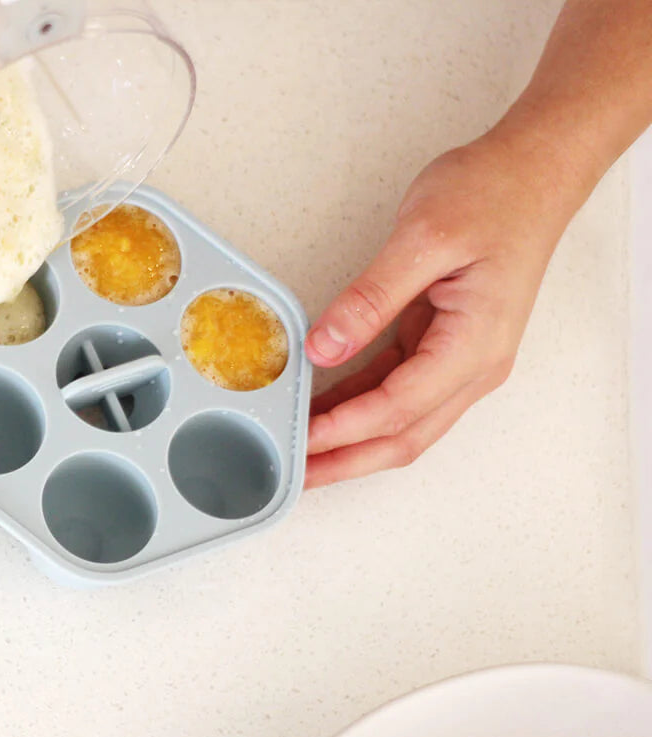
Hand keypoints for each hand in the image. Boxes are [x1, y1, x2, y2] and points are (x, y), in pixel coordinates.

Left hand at [303, 130, 586, 488]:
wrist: (533, 170)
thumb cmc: (495, 194)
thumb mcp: (422, 239)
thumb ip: (371, 298)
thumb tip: (326, 345)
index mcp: (475, 344)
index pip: (399, 406)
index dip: (345, 429)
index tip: (302, 439)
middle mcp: (473, 363)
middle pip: (403, 436)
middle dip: (345, 460)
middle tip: (295, 475)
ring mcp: (459, 358)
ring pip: (399, 421)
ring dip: (349, 439)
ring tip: (300, 449)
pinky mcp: (442, 344)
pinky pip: (395, 389)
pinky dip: (357, 404)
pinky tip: (322, 409)